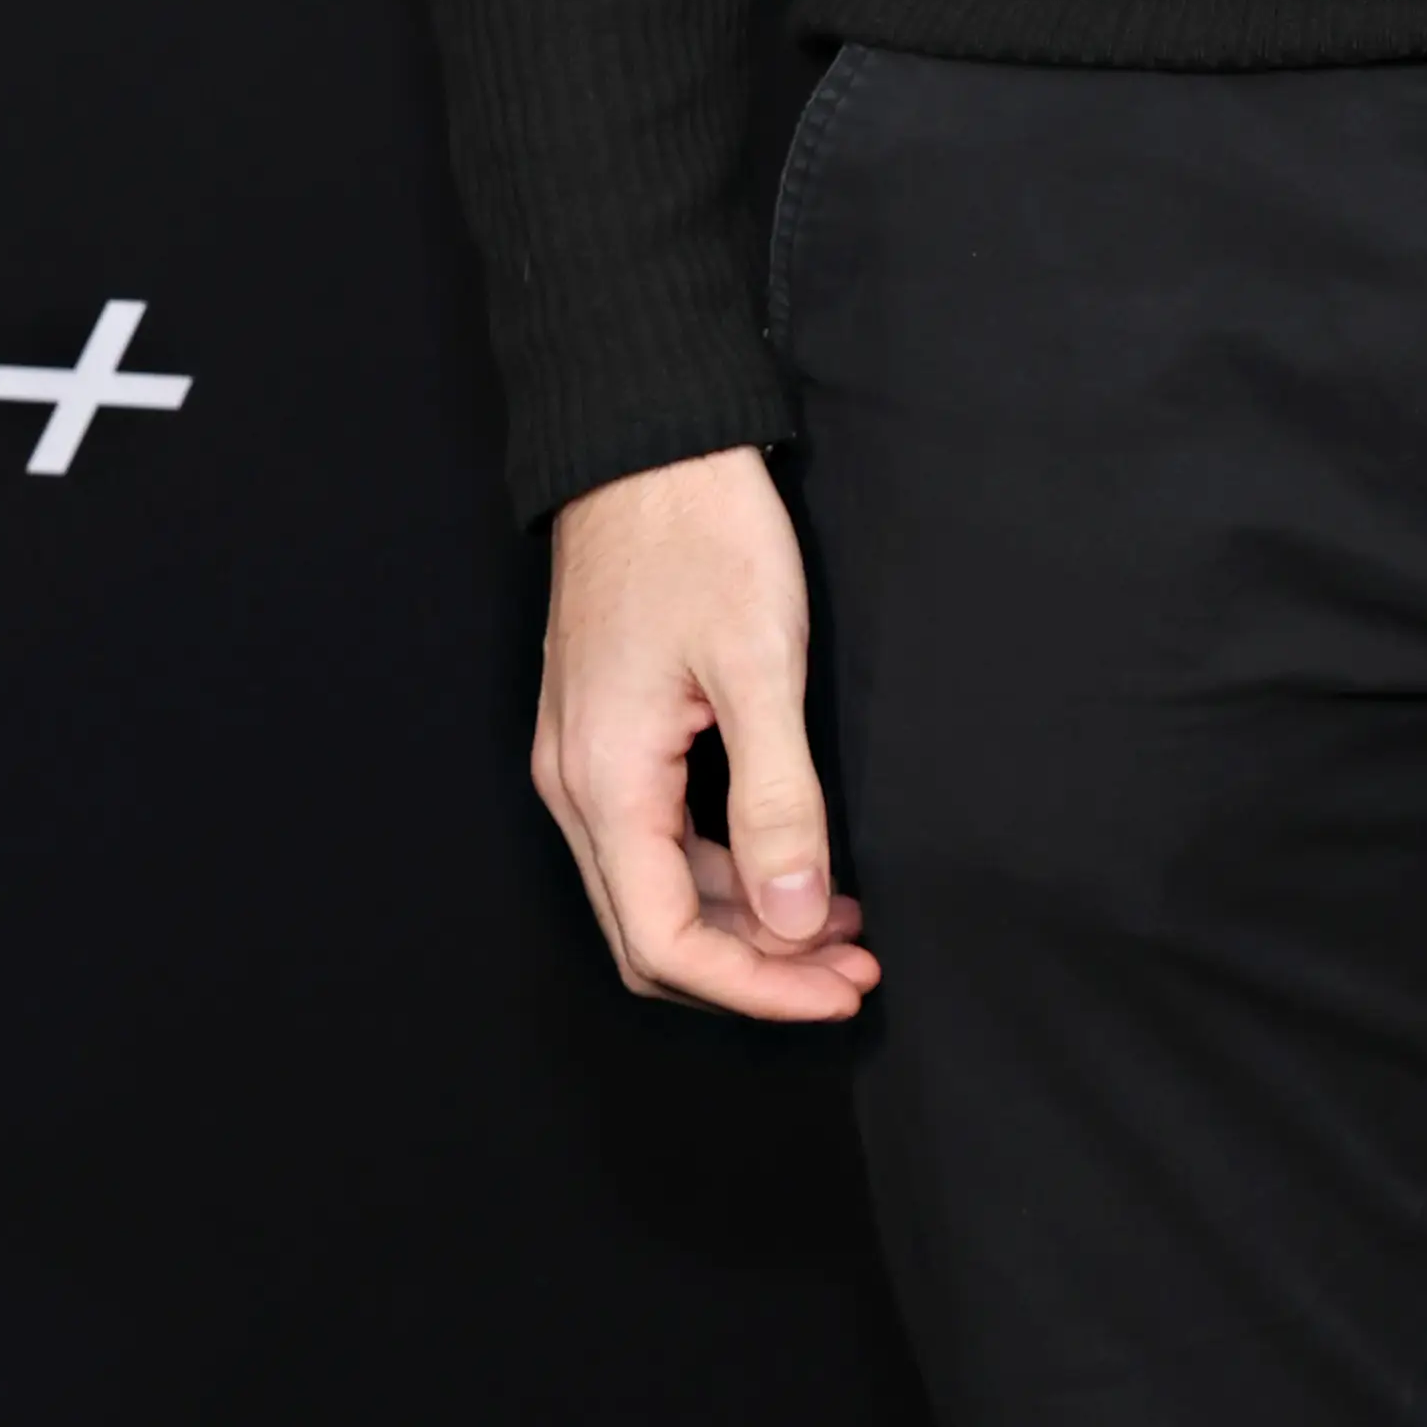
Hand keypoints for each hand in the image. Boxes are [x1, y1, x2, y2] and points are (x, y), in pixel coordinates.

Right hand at [534, 444, 877, 1023]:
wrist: (647, 438)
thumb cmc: (702, 534)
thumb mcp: (760, 665)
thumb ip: (779, 802)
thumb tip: (798, 925)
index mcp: (603, 780)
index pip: (668, 943)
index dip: (759, 987)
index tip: (841, 988)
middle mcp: (573, 784)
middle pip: (653, 934)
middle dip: (755, 970)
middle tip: (853, 972)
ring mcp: (582, 756)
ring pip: (655, 887)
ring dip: (745, 922)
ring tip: (843, 924)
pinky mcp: (604, 728)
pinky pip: (655, 835)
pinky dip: (723, 867)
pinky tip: (793, 859)